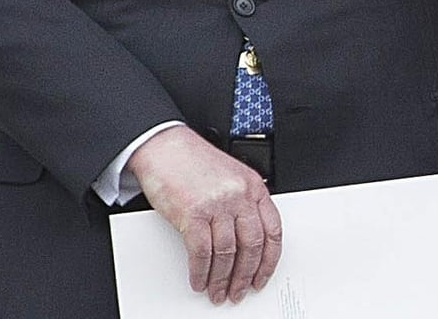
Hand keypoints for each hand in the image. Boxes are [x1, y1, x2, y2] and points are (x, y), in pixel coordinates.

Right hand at [128, 127, 281, 303]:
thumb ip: (243, 201)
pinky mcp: (192, 213)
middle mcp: (239, 195)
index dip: (269, 259)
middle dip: (246, 275)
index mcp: (253, 186)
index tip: (263, 275)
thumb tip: (247, 238)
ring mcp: (217, 204)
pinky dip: (201, 271)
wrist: (164, 146)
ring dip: (222, 279)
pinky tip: (199, 279)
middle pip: (252, 245)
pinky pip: (201, 252)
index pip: (273, 230)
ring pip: (227, 253)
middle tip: (240, 291)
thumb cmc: (194, 161)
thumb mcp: (231, 176)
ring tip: (217, 291)